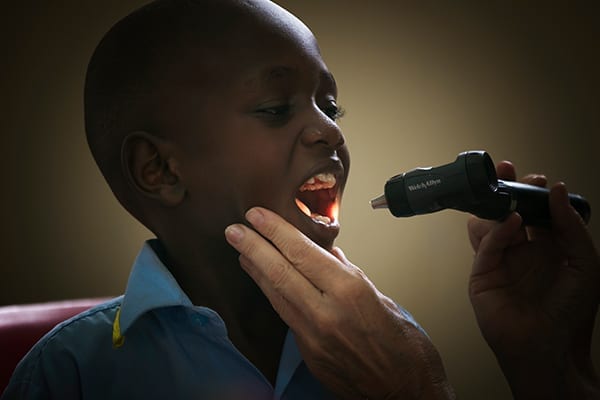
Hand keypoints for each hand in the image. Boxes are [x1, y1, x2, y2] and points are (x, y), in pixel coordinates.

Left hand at [225, 207, 454, 399]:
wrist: (406, 393)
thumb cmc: (406, 346)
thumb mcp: (383, 298)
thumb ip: (350, 274)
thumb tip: (329, 255)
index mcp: (350, 292)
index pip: (302, 252)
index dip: (276, 231)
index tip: (257, 216)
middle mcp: (326, 312)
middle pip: (280, 272)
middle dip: (253, 247)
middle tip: (234, 230)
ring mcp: (313, 336)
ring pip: (276, 295)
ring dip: (256, 271)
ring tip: (242, 252)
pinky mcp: (309, 354)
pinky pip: (286, 317)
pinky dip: (273, 295)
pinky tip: (265, 284)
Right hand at [467, 161, 599, 398]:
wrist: (548, 347)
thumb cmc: (570, 312)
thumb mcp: (585, 263)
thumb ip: (570, 226)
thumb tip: (556, 190)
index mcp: (548, 248)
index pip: (537, 212)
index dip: (534, 193)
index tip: (535, 178)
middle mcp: (522, 251)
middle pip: (509, 211)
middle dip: (507, 189)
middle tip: (507, 170)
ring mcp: (500, 261)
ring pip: (490, 224)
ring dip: (494, 205)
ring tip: (503, 192)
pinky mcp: (482, 273)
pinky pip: (486, 245)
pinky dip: (496, 230)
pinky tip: (512, 222)